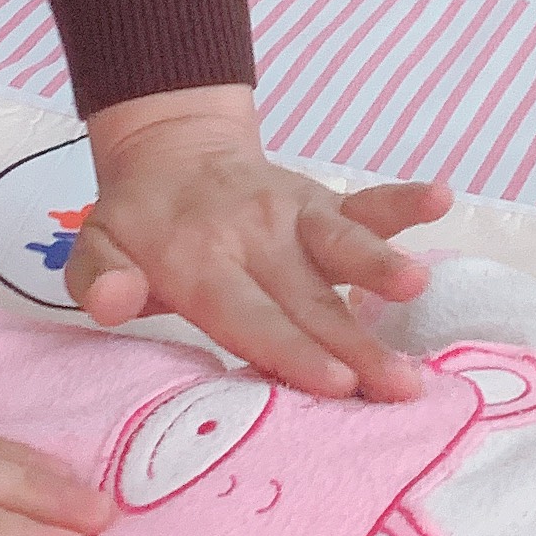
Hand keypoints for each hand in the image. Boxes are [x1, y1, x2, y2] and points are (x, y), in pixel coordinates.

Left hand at [61, 86, 449, 400]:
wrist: (171, 152)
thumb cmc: (139, 227)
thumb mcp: (95, 249)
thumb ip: (99, 280)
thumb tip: (114, 301)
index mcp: (200, 262)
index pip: (249, 314)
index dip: (291, 349)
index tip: (333, 383)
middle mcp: (255, 238)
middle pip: (307, 299)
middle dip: (354, 343)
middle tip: (398, 383)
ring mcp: (295, 217)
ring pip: (342, 246)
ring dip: (381, 267)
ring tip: (417, 286)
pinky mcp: (323, 202)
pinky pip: (365, 203)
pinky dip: (402, 202)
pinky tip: (440, 198)